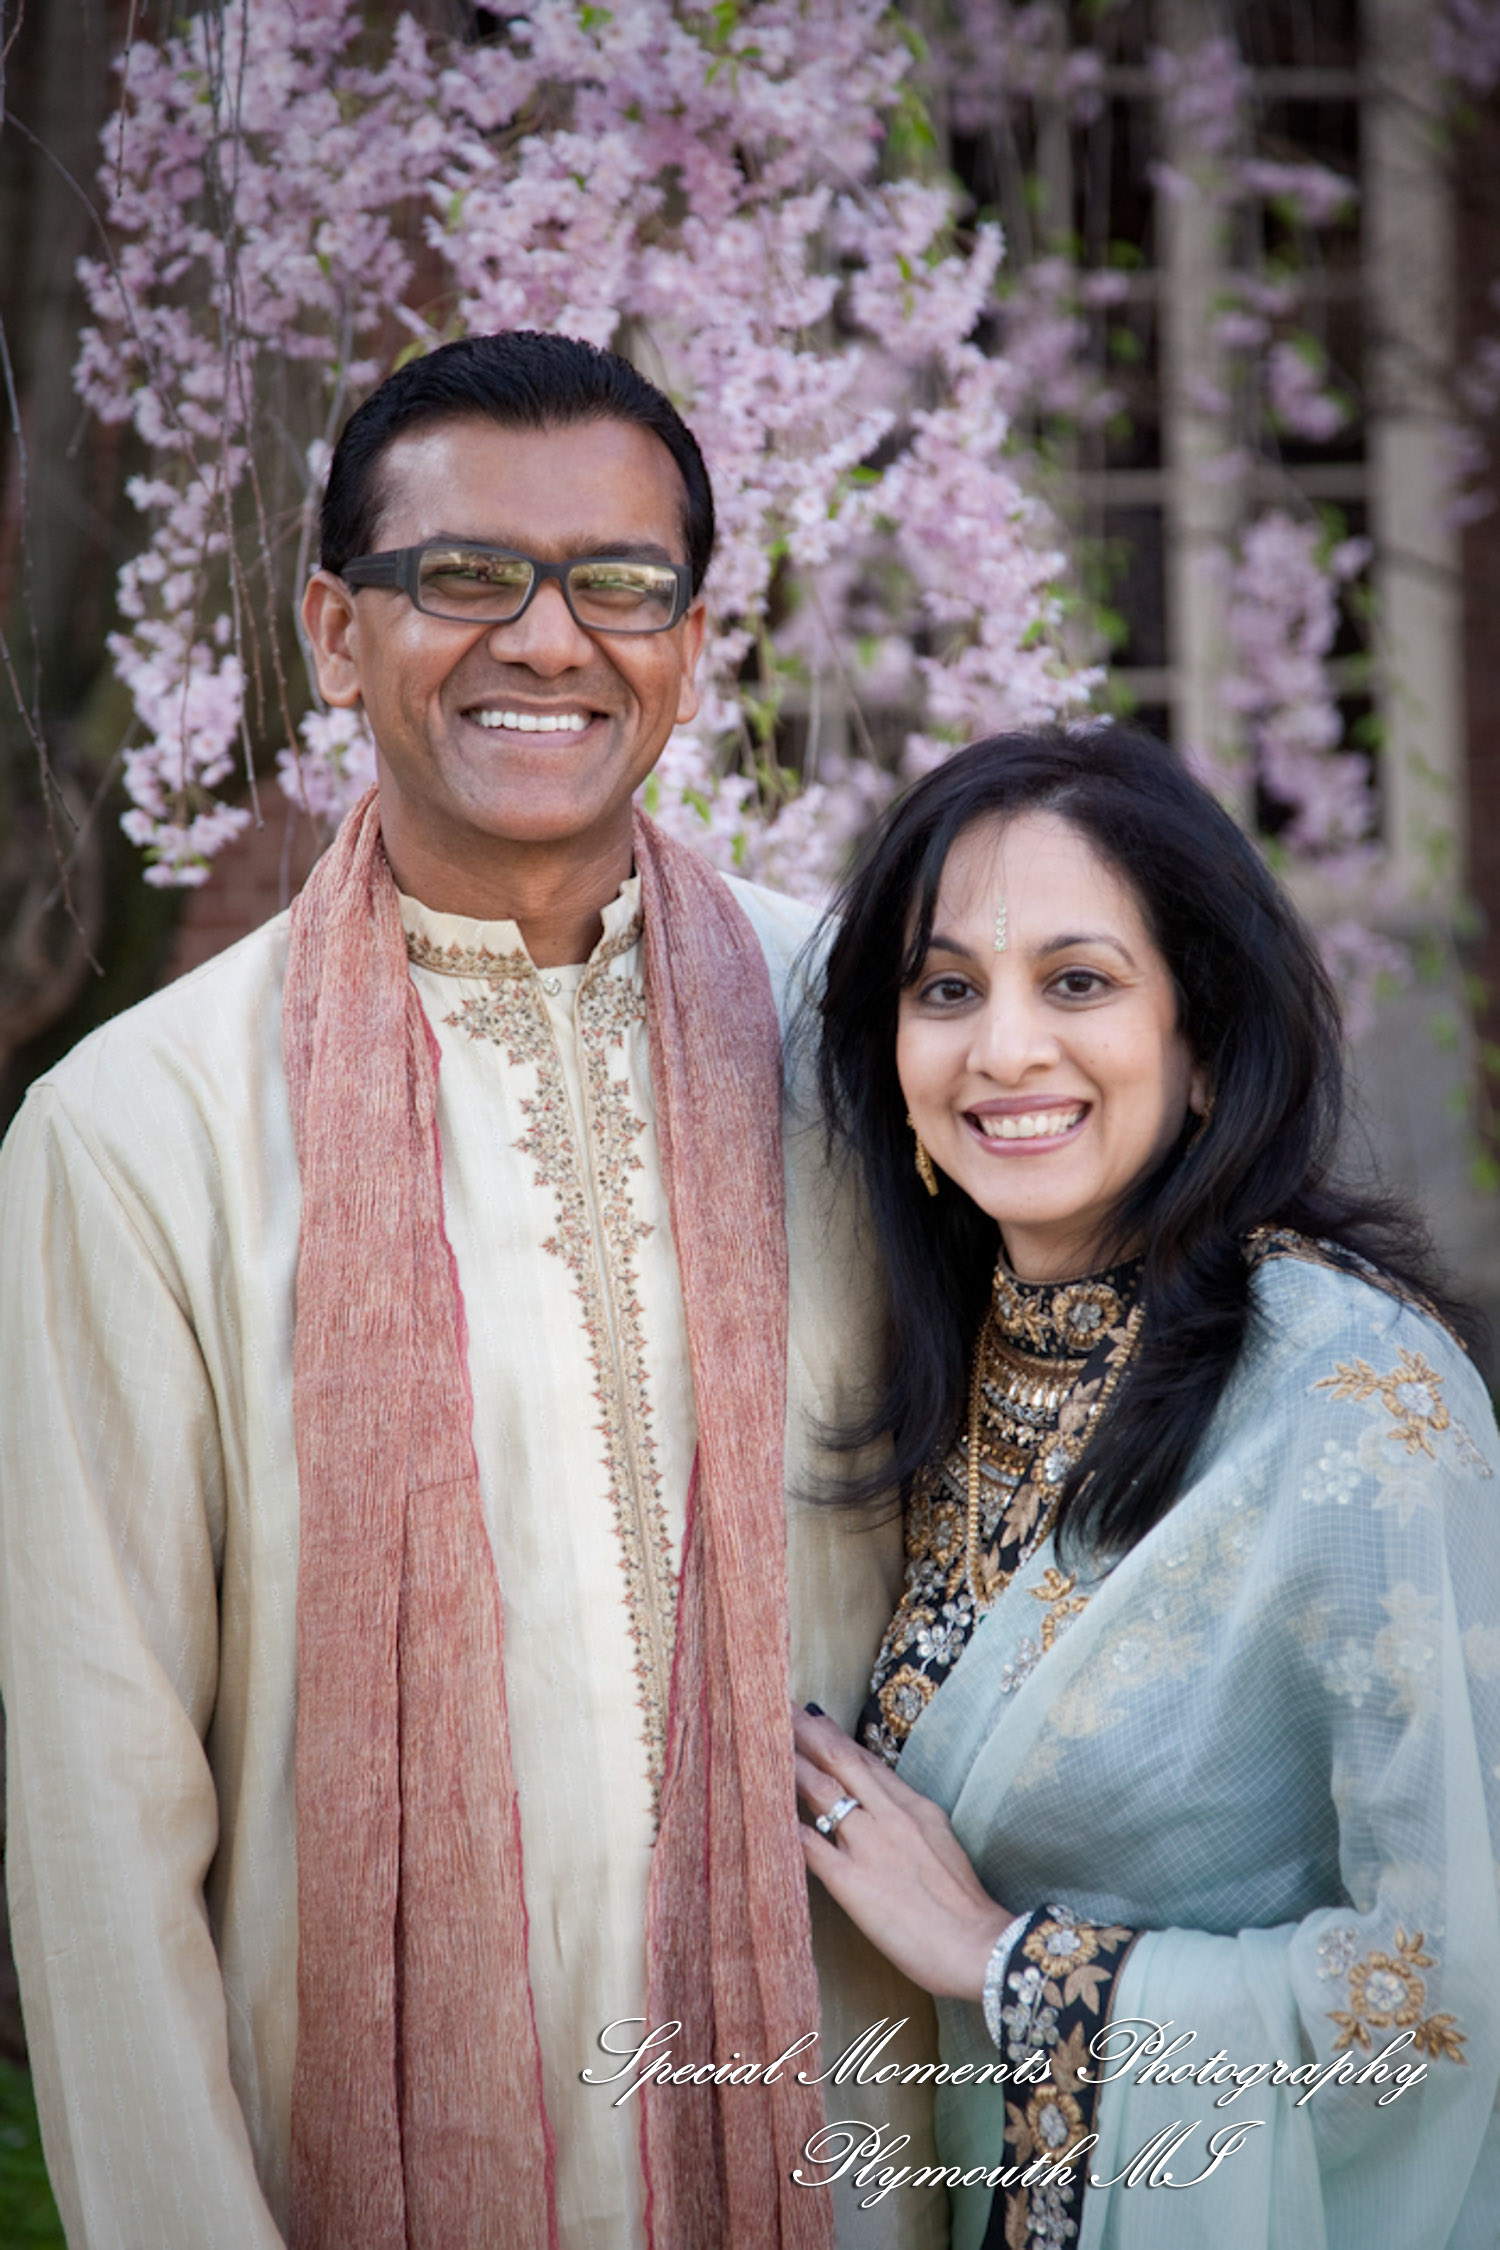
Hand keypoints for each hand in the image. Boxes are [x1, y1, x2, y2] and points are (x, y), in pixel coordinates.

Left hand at [793, 1705, 1014, 2000]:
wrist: (976, 1945)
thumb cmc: (965, 1909)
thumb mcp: (943, 1847)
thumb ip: (913, 1826)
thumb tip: (888, 1816)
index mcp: (915, 1808)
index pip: (870, 1764)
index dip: (840, 1740)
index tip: (817, 1720)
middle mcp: (890, 1816)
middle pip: (843, 1762)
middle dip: (811, 1734)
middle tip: (782, 1709)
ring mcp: (869, 1845)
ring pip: (823, 1791)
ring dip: (791, 1765)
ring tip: (765, 1745)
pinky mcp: (851, 1880)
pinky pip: (808, 1845)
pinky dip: (784, 1825)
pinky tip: (761, 1810)